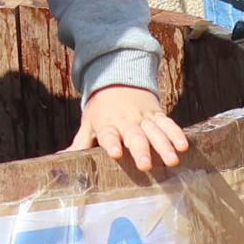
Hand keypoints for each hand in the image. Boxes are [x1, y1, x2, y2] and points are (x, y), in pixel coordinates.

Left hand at [70, 80, 190, 175]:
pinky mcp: (157, 114)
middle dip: (140, 150)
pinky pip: (168, 124)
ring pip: (155, 132)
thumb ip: (79, 143)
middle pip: (134, 136)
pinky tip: (184, 146)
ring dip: (164, 145)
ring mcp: (143, 118)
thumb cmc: (101, 109)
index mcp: (107, 125)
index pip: (108, 135)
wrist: (118, 79)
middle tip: (145, 164)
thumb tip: (59, 159)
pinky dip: (176, 133)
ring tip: (172, 160)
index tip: (115, 153)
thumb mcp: (88, 123)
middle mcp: (126, 122)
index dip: (111, 143)